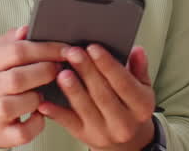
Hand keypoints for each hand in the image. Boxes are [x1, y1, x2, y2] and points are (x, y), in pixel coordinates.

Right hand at [0, 26, 67, 147]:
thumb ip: (14, 40)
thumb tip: (27, 30)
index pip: (18, 51)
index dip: (47, 50)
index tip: (66, 50)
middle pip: (18, 78)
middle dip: (46, 72)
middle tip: (60, 70)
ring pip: (19, 104)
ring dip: (39, 97)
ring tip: (44, 92)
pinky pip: (23, 132)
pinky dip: (37, 124)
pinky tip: (40, 114)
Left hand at [37, 44, 156, 150]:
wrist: (126, 141)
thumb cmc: (131, 107)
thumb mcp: (142, 87)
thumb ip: (139, 68)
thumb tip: (137, 50)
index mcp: (141, 107)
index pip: (124, 83)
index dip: (108, 65)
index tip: (93, 48)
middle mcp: (124, 123)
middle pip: (103, 94)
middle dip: (87, 71)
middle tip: (73, 52)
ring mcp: (104, 132)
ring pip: (85, 108)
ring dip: (72, 90)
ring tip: (62, 73)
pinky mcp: (85, 136)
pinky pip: (69, 123)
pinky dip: (56, 112)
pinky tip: (46, 101)